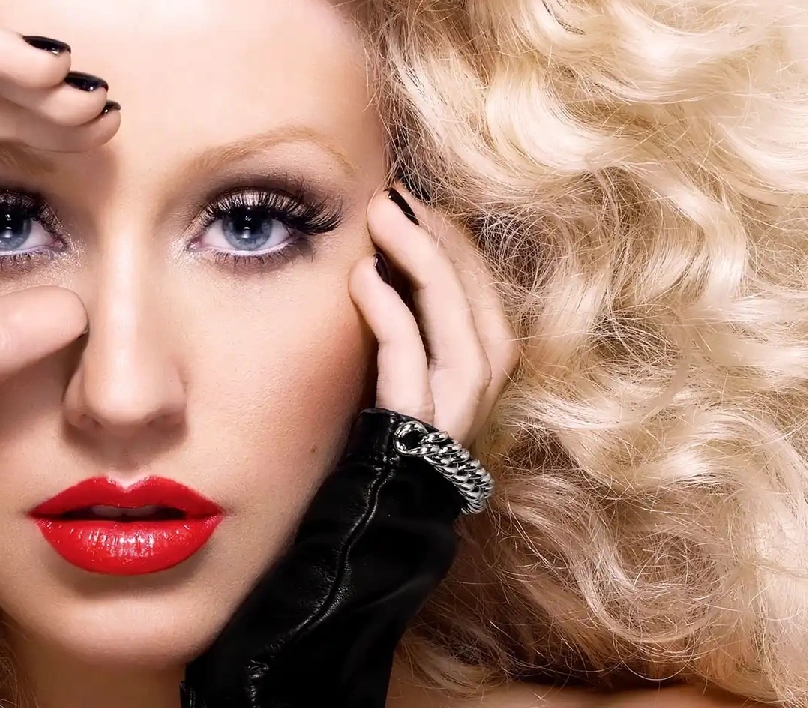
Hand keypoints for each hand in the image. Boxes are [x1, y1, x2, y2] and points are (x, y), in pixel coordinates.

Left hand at [182, 185, 517, 707]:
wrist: (316, 609)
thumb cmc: (317, 512)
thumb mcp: (347, 432)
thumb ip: (363, 374)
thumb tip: (344, 293)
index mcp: (447, 425)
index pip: (481, 331)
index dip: (458, 267)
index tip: (415, 213)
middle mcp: (458, 438)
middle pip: (491, 328)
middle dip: (453, 253)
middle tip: (403, 198)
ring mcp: (440, 452)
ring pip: (472, 347)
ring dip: (434, 270)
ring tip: (388, 214)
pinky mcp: (408, 463)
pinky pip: (418, 384)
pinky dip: (397, 323)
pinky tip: (364, 279)